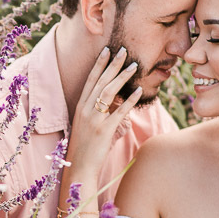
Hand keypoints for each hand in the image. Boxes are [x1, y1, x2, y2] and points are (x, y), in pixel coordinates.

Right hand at [65, 47, 142, 179]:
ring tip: (134, 66)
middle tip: (124, 50)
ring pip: (109, 92)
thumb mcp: (87, 125)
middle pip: (101, 81)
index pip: (90, 80)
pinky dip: (130, 100)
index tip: (107, 51)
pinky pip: (120, 111)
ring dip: (122, 77)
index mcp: (80, 106)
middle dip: (113, 64)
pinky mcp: (104, 130)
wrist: (79, 167)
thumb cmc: (85, 147)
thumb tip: (114, 102)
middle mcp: (85, 109)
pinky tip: (139, 91)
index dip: (99, 64)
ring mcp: (94, 119)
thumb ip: (98, 111)